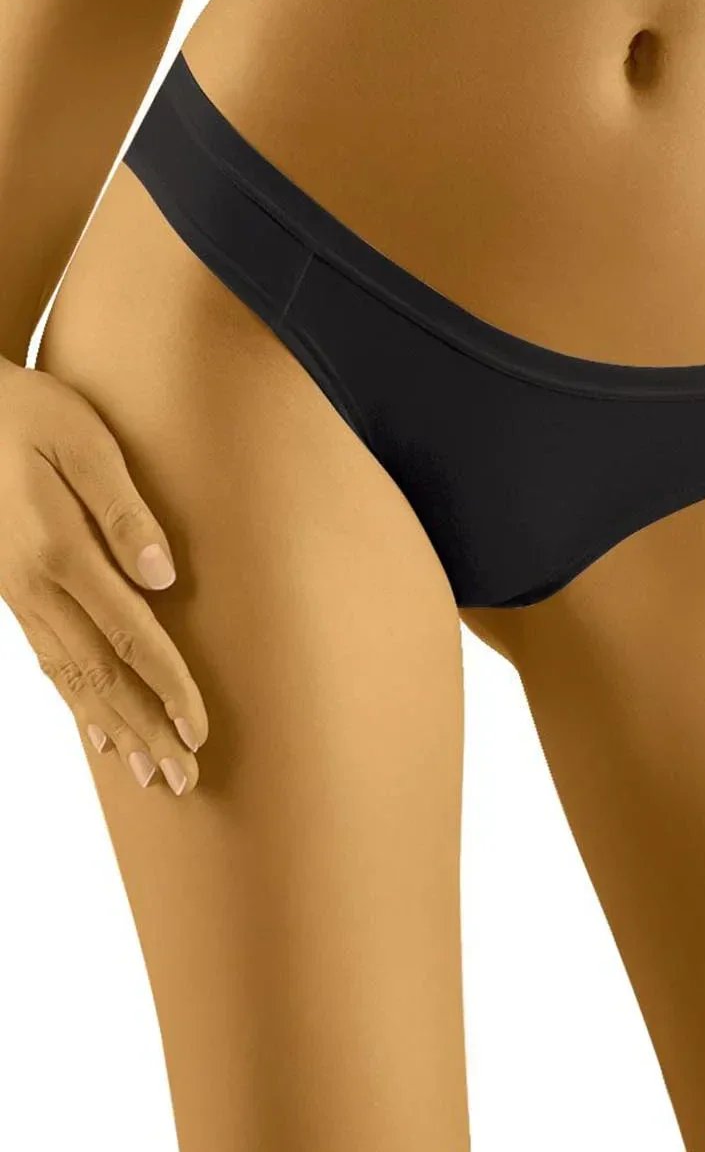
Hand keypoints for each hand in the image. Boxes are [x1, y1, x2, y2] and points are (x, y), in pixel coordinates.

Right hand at [0, 356, 206, 793]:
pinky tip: (95, 727)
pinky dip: (73, 702)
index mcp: (60, 552)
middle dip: (145, 730)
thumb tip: (164, 577)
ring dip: (113, 728)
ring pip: (70, 679)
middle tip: (182, 780)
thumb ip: (124, 510)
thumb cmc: (28, 411)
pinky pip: (46, 661)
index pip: (131, 638)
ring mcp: (16, 594)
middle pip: (100, 677)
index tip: (199, 731)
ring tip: (147, 771)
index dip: (169, 688)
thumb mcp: (83, 441)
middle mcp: (34, 587)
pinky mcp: (10, 590)